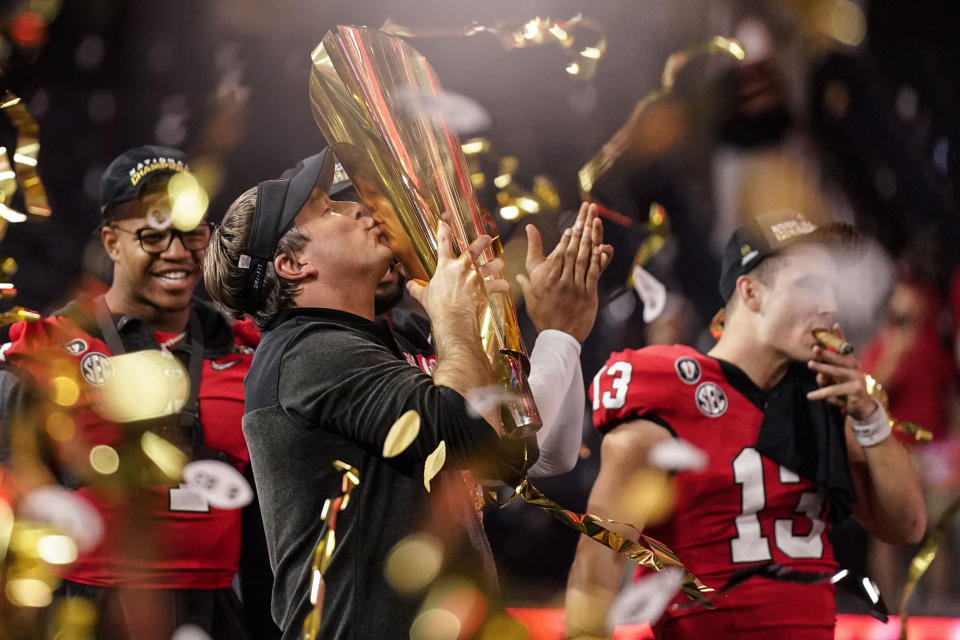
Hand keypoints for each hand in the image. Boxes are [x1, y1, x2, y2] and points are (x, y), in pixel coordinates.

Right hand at [407, 216, 508, 326]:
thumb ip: (416, 288)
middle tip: (487, 238)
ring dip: (495, 264)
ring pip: (488, 267)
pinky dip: (501, 286)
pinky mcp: (483, 289)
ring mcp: (474, 278)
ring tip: (499, 262)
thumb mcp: (423, 296)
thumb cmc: (437, 306)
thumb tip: (410, 285)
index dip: (443, 230)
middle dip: (481, 242)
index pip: (442, 244)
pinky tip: (506, 286)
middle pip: (472, 250)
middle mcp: (461, 268)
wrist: (453, 317)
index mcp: (445, 267)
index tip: (444, 221)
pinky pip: (496, 286)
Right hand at [516, 202, 612, 341]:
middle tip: (585, 220)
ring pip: (583, 261)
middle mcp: (561, 281)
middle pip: (571, 253)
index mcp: (548, 280)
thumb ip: (526, 283)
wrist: (558, 337)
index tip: (571, 228)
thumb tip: (517, 275)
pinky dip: (597, 261)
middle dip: (579, 234)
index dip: (566, 240)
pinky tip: (601, 249)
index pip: (558, 255)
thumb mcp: (531, 299)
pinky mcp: (588, 296)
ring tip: (594, 228)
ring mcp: (576, 288)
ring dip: (588, 243)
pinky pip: (593, 274)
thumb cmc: (543, 318)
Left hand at [806, 323, 878, 419]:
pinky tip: (810, 396)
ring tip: (810, 364)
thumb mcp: (832, 384)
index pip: (844, 349)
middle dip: (826, 353)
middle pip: (839, 358)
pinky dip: (821, 393)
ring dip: (822, 368)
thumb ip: (825, 378)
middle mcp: (855, 368)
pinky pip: (834, 390)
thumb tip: (820, 376)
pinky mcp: (855, 389)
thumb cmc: (844, 392)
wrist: (860, 409)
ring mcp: (856, 378)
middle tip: (814, 348)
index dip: (840, 336)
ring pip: (836, 372)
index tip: (834, 324)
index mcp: (850, 363)